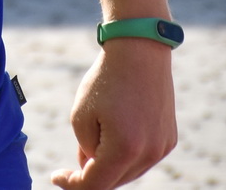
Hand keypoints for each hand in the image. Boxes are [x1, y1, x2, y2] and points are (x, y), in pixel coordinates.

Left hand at [51, 40, 176, 188]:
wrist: (140, 50)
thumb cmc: (106, 79)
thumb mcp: (81, 115)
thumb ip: (84, 149)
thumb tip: (92, 165)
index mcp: (124, 149)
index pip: (94, 185)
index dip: (72, 184)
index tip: (57, 176)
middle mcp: (148, 153)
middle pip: (113, 182)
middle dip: (91, 174)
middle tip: (73, 161)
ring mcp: (162, 147)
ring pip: (128, 172)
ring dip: (109, 166)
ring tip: (97, 136)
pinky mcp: (169, 139)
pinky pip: (143, 159)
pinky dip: (127, 155)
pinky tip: (117, 132)